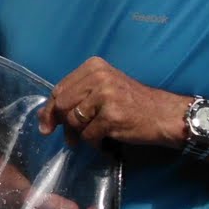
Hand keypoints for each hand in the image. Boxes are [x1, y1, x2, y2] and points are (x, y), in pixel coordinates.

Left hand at [38, 56, 186, 148]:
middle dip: (64, 125)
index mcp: (94, 66)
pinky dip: (95, 143)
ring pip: (73, 121)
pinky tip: (105, 140)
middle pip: (63, 105)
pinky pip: (88, 135)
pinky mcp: (112, 115)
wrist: (164, 114)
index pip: (60, 89)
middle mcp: (99, 76)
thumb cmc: (132, 103)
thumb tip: (45, 121)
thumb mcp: (104, 89)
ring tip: (95, 135)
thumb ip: (76, 97)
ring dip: (81, 135)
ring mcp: (105, 95)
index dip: (50, 110)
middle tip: (72, 138)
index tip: (46, 126)